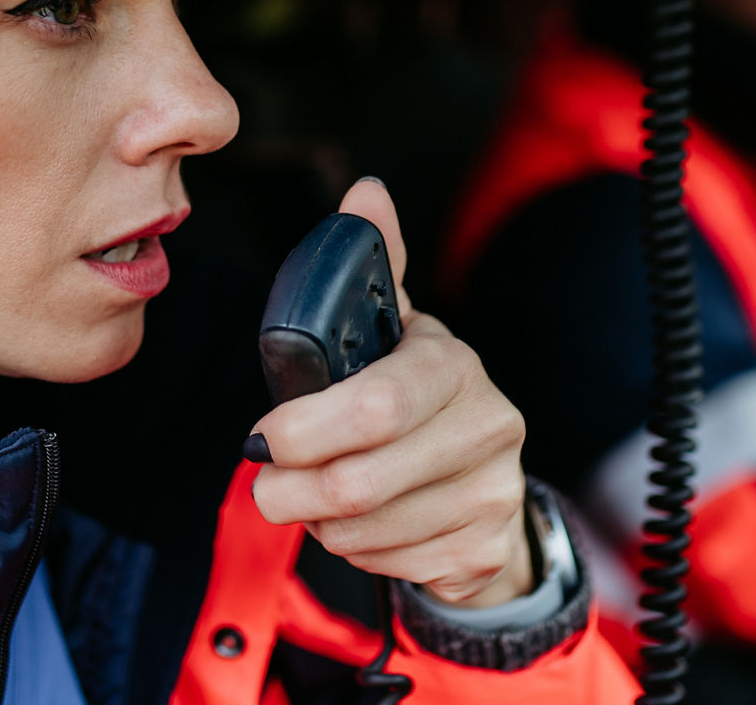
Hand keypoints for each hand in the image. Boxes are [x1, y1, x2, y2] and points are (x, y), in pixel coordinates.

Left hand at [248, 178, 533, 606]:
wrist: (484, 490)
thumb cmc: (413, 402)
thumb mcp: (391, 332)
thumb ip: (371, 266)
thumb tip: (366, 192)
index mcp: (450, 363)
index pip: (376, 403)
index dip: (305, 428)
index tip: (263, 437)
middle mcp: (487, 424)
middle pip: (360, 479)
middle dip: (292, 488)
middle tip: (267, 485)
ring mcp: (492, 491)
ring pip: (364, 528)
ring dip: (319, 520)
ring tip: (318, 497)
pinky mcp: (483, 552)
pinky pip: (388, 563)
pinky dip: (356, 551)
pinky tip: (364, 525)